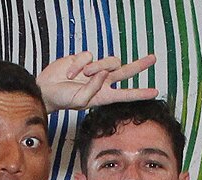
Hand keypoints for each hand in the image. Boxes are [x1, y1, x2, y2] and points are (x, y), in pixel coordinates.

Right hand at [35, 50, 157, 111]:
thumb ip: (94, 88)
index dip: (140, 93)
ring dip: (94, 68)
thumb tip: (104, 71)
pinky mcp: (85, 59)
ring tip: (79, 76)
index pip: (126, 94)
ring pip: (107, 61)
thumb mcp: (80, 101)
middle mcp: (102, 82)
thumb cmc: (63, 99)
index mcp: (104, 96)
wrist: (47, 89)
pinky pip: (89, 56)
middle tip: (153, 58)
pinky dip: (78, 64)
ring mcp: (95, 69)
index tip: (155, 92)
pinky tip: (69, 73)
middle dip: (139, 65)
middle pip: (126, 71)